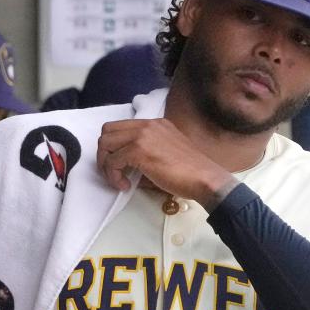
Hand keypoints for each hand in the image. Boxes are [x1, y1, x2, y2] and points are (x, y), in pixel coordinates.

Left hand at [97, 118, 236, 208]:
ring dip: (106, 164)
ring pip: (105, 143)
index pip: (121, 127)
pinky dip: (113, 175)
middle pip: (107, 131)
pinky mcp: (139, 150)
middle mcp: (147, 125)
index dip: (114, 148)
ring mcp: (143, 136)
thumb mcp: (166, 154)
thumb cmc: (190, 173)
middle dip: (105, 154)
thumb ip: (145, 155)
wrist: (205, 178)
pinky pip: (112, 161)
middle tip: (113, 172)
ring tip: (119, 180)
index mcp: (156, 124)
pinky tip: (125, 185)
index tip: (120, 165)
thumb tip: (127, 169)